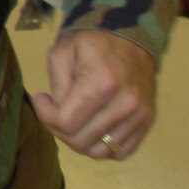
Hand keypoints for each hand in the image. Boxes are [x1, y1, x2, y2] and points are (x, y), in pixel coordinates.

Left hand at [32, 30, 156, 160]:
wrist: (130, 35)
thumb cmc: (92, 42)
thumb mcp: (62, 53)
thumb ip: (56, 87)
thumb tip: (56, 114)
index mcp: (101, 83)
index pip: (66, 123)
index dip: (45, 115)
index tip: (42, 98)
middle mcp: (125, 104)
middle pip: (81, 141)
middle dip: (59, 129)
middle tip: (54, 111)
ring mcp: (139, 116)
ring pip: (99, 152)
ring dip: (79, 141)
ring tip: (73, 119)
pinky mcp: (147, 122)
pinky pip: (120, 152)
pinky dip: (102, 146)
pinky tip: (92, 127)